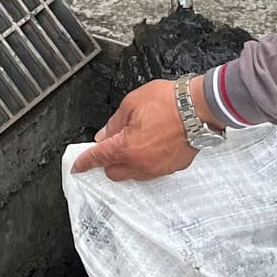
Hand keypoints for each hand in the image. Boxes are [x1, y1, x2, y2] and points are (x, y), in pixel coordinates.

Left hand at [72, 78, 206, 181]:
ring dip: (128, 162)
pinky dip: (147, 161)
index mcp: (126, 147)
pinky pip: (152, 170)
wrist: (199, 108)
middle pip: (113, 172)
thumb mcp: (132, 103)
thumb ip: (114, 122)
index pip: (98, 158)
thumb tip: (105, 134)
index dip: (84, 162)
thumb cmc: (169, 102)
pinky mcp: (173, 168)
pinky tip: (153, 144)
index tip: (77, 166)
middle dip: (108, 161)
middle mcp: (141, 164)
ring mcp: (158, 169)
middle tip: (112, 144)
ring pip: (133, 173)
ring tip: (137, 140)